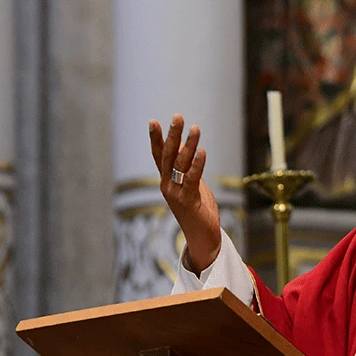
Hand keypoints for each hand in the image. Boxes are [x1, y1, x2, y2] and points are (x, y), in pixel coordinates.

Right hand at [149, 114, 220, 272]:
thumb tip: (189, 151)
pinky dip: (197, 165)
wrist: (202, 238)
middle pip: (168, 156)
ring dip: (189, 145)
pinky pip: (192, 179)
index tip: (153, 121)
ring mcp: (176, 193)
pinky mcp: (188, 200)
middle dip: (172, 135)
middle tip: (177, 117)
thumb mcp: (193, 187)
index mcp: (167, 181)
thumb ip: (189, 171)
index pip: (160, 156)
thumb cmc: (199, 211)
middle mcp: (167, 185)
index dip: (156, 139)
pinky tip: (202, 152)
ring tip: (195, 128)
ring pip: (181, 164)